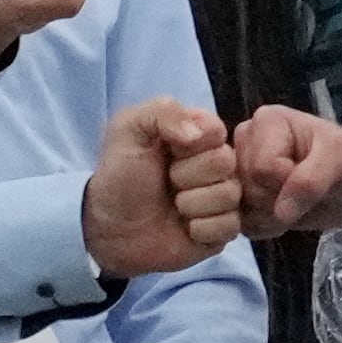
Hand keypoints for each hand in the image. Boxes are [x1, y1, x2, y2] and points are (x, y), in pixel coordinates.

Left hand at [81, 98, 240, 277]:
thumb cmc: (119, 176)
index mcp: (196, 135)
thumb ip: (163, 112)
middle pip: (226, 162)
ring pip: (230, 194)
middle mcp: (213, 164)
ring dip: (194, 203)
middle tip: (168, 181)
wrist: (110, 228)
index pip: (217, 129)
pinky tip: (185, 229)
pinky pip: (231, 225)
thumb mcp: (128, 129)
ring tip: (174, 206)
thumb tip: (198, 133)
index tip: (169, 151)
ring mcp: (219, 198)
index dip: (193, 144)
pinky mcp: (220, 230)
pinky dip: (204, 229)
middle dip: (189, 175)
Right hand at [233, 104, 341, 238]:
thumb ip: (311, 181)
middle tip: (304, 190)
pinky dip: (268, 226)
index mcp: (265, 121)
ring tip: (296, 200)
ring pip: (243, 208)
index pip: (262, 168)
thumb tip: (281, 213)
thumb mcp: (340, 160)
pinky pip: (244, 224)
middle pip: (250, 188)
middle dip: (279, 199)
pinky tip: (284, 212)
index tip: (309, 174)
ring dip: (274, 215)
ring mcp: (237, 170)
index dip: (287, 181)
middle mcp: (244, 141)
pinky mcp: (238, 197)